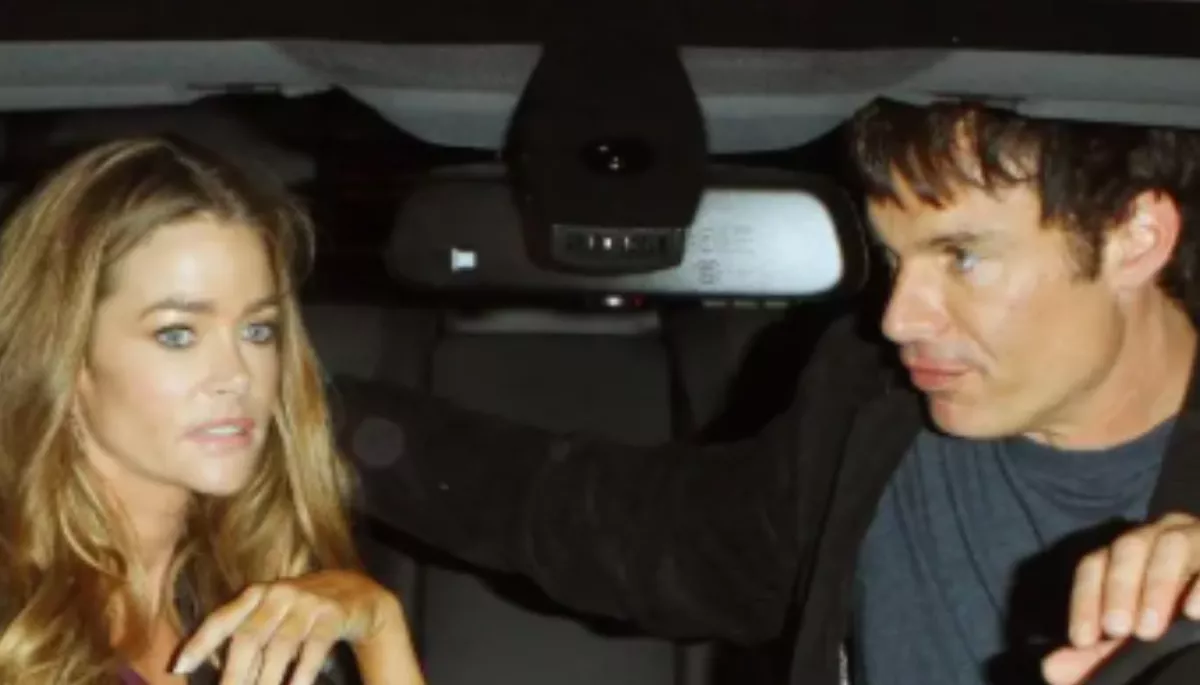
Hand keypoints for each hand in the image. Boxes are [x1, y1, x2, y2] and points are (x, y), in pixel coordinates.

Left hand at [173, 569, 416, 684]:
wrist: (357, 594)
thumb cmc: (302, 612)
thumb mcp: (272, 614)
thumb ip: (245, 634)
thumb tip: (213, 671)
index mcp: (257, 593)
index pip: (222, 619)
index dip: (199, 642)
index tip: (178, 667)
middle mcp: (279, 594)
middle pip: (249, 637)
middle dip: (233, 674)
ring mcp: (308, 603)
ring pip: (280, 647)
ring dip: (266, 681)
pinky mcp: (333, 615)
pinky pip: (313, 650)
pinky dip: (301, 675)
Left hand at [1042, 513, 1199, 684]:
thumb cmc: (1166, 614)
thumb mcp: (1131, 634)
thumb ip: (1095, 652)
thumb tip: (1051, 669)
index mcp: (1122, 555)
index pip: (1093, 566)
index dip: (1084, 601)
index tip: (1082, 640)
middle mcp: (1152, 538)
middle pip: (1127, 548)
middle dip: (1119, 589)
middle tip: (1117, 631)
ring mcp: (1190, 538)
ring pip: (1168, 545)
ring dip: (1156, 586)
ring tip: (1149, 629)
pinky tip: (1193, 612)